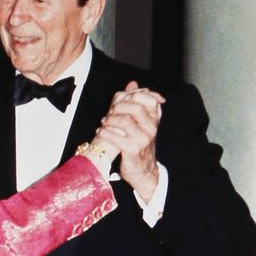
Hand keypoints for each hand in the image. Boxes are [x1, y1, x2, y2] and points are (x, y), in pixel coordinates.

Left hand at [97, 81, 164, 200]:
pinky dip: (105, 133)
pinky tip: (100, 132)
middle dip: (119, 107)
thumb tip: (133, 83)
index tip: (123, 99)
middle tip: (110, 111)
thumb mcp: (142, 124)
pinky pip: (116, 137)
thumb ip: (137, 103)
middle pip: (136, 108)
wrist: (144, 171)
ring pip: (125, 121)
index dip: (135, 95)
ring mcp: (143, 140)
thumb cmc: (140, 144)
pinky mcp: (132, 150)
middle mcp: (151, 129)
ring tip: (104, 122)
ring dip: (110, 120)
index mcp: (154, 120)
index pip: (150, 100)